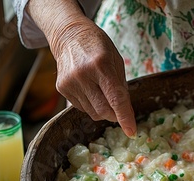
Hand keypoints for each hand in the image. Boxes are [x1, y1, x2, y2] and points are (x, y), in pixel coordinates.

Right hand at [49, 19, 136, 136]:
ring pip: (93, 112)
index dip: (125, 117)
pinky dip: (91, 105)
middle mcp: (83, 75)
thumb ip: (122, 87)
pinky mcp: (62, 88)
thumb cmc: (98, 47)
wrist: (69, 35)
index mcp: (101, 65)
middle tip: (119, 109)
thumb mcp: (116, 61)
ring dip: (103, 110)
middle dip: (115, 115)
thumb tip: (126, 114)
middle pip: (104, 110)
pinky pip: (82, 108)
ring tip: (102, 91)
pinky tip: (90, 90)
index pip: (115, 99)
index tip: (131, 132)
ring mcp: (70, 82)